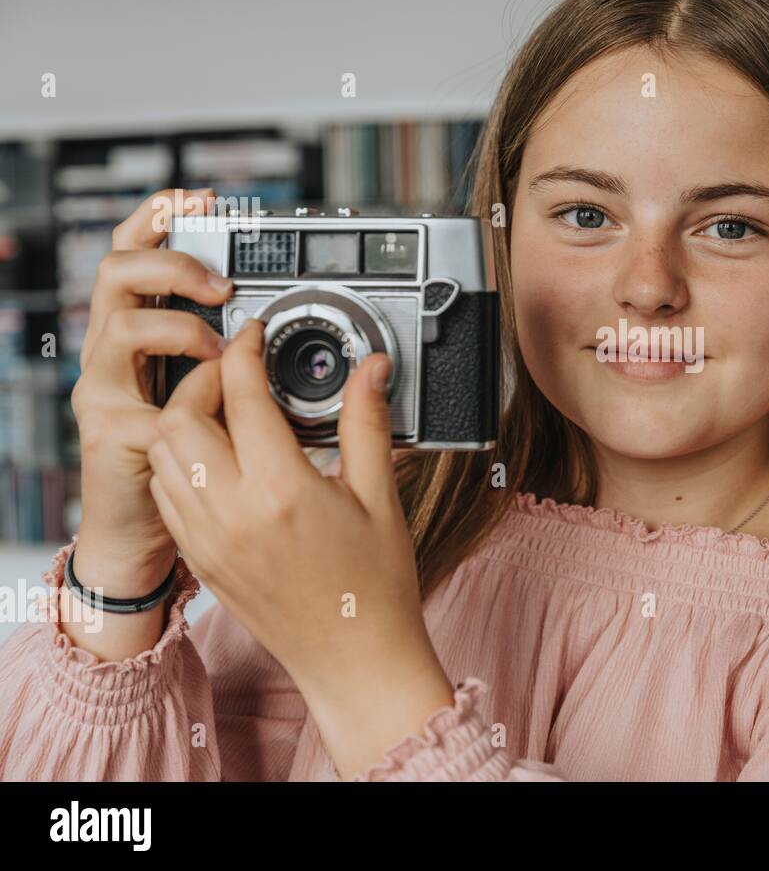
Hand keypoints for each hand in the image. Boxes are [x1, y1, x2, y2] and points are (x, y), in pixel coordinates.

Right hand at [71, 188, 232, 592]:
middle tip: (223, 283)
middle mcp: (113, 353)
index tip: (200, 196)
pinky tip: (218, 413)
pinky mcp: (108, 436)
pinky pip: (146, 406)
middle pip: (114, 274)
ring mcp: (104, 392)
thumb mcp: (222, 394)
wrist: (150, 535)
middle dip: (170, 264)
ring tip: (222, 350)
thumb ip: (244, 358)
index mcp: (144, 332)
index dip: (158, 218)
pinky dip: (190, 404)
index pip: (136, 255)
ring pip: (120, 330)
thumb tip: (290, 323)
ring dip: (180, 330)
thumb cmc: (198, 457)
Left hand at [144, 315, 441, 701]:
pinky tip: (218, 459)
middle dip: (203, 381)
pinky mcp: (200, 558)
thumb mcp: (379, 495)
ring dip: (185, 420)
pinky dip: (181, 461)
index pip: (242, 396)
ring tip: (225, 413)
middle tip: (235, 372)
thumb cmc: (375, 585)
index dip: (244, 352)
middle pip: (181, 417)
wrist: (354, 658)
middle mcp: (233, 513)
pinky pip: (167, 493)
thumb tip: (371, 370)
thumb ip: (367, 423)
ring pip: (164, 453)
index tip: (253, 335)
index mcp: (282, 491)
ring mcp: (208, 539)